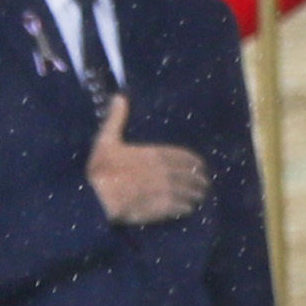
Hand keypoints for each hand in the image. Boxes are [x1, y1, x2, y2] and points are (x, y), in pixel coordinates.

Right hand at [86, 96, 208, 226]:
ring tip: (200, 196)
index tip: (201, 165)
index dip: (195, 161)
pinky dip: (187, 207)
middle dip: (200, 179)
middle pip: (191, 176)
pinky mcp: (164, 208)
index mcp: (155, 154)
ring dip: (197, 194)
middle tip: (204, 182)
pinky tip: (189, 208)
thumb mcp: (107, 139)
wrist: (100, 197)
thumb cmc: (102, 167)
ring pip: (190, 192)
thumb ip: (116, 119)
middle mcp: (166, 172)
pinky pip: (183, 208)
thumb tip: (119, 97)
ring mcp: (167, 191)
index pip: (185, 157)